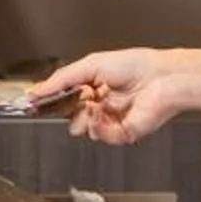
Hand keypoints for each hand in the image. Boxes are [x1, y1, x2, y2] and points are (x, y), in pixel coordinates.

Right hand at [28, 47, 200, 145]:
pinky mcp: (123, 132)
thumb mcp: (90, 65)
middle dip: (67, 111)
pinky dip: (97, 128)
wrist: (162, 78)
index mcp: (95, 85)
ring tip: (89, 107)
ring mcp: (113, 119)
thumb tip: (38, 90)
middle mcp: (103, 103)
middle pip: (72, 116)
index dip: (54, 101)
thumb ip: (61, 79)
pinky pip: (101, 137)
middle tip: (68, 103)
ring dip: (82, 119)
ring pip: (84, 129)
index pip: (67, 98)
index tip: (39, 102)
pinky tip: (99, 115)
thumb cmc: (137, 65)